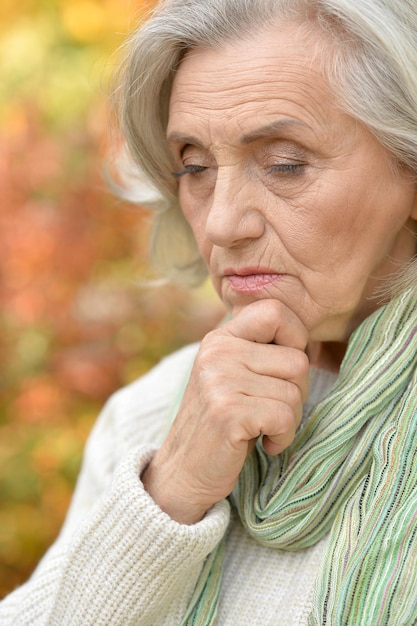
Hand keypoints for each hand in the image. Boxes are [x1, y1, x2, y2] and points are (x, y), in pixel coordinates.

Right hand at [142, 299, 308, 523]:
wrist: (183, 472)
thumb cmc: (223, 423)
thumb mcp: (234, 375)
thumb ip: (261, 352)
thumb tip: (314, 342)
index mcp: (220, 338)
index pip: (275, 311)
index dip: (296, 338)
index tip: (285, 371)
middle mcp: (218, 352)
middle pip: (297, 360)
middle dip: (297, 392)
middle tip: (271, 411)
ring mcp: (219, 381)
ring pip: (294, 392)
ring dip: (290, 420)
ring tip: (263, 429)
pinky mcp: (227, 412)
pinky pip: (284, 417)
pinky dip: (283, 438)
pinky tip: (264, 444)